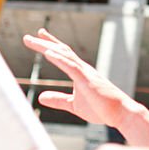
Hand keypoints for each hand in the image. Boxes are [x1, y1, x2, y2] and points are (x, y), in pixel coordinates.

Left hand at [22, 28, 148, 149]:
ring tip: (33, 41)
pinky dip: (59, 58)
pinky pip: (71, 66)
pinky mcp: (87, 80)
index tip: (39, 35)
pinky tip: (47, 52)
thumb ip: (57, 99)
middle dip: (44, 43)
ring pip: (64, 55)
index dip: (51, 44)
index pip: (63, 54)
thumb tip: (40, 97)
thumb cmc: (101, 109)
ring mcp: (85, 73)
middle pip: (61, 51)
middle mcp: (82, 68)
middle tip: (27, 37)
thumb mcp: (73, 105)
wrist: (121, 113)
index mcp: (80, 73)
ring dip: (47, 47)